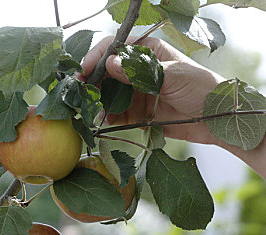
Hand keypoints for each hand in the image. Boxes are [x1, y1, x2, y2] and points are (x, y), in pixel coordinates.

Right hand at [80, 36, 265, 178]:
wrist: (217, 119)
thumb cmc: (202, 88)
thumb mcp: (173, 76)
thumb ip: (141, 71)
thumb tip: (110, 64)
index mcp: (147, 53)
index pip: (114, 49)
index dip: (96, 58)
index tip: (84, 71)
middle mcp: (137, 71)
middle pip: (105, 72)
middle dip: (92, 83)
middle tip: (81, 94)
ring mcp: (135, 93)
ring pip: (107, 95)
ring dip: (97, 102)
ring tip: (91, 111)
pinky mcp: (135, 113)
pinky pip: (115, 115)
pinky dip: (107, 119)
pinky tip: (103, 122)